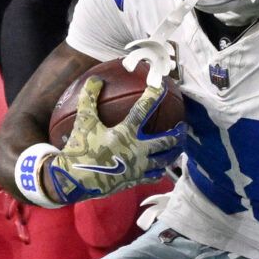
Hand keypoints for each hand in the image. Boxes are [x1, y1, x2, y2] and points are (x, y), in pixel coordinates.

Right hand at [18, 77, 181, 207]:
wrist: (75, 181)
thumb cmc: (79, 149)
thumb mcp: (83, 122)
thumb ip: (89, 99)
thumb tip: (95, 78)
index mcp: (125, 133)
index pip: (144, 109)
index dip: (154, 95)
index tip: (161, 85)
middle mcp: (136, 150)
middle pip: (166, 141)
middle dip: (177, 133)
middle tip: (183, 127)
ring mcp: (138, 167)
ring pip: (164, 160)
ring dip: (174, 152)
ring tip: (179, 147)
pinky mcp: (134, 180)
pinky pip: (154, 176)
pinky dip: (160, 170)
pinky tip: (161, 168)